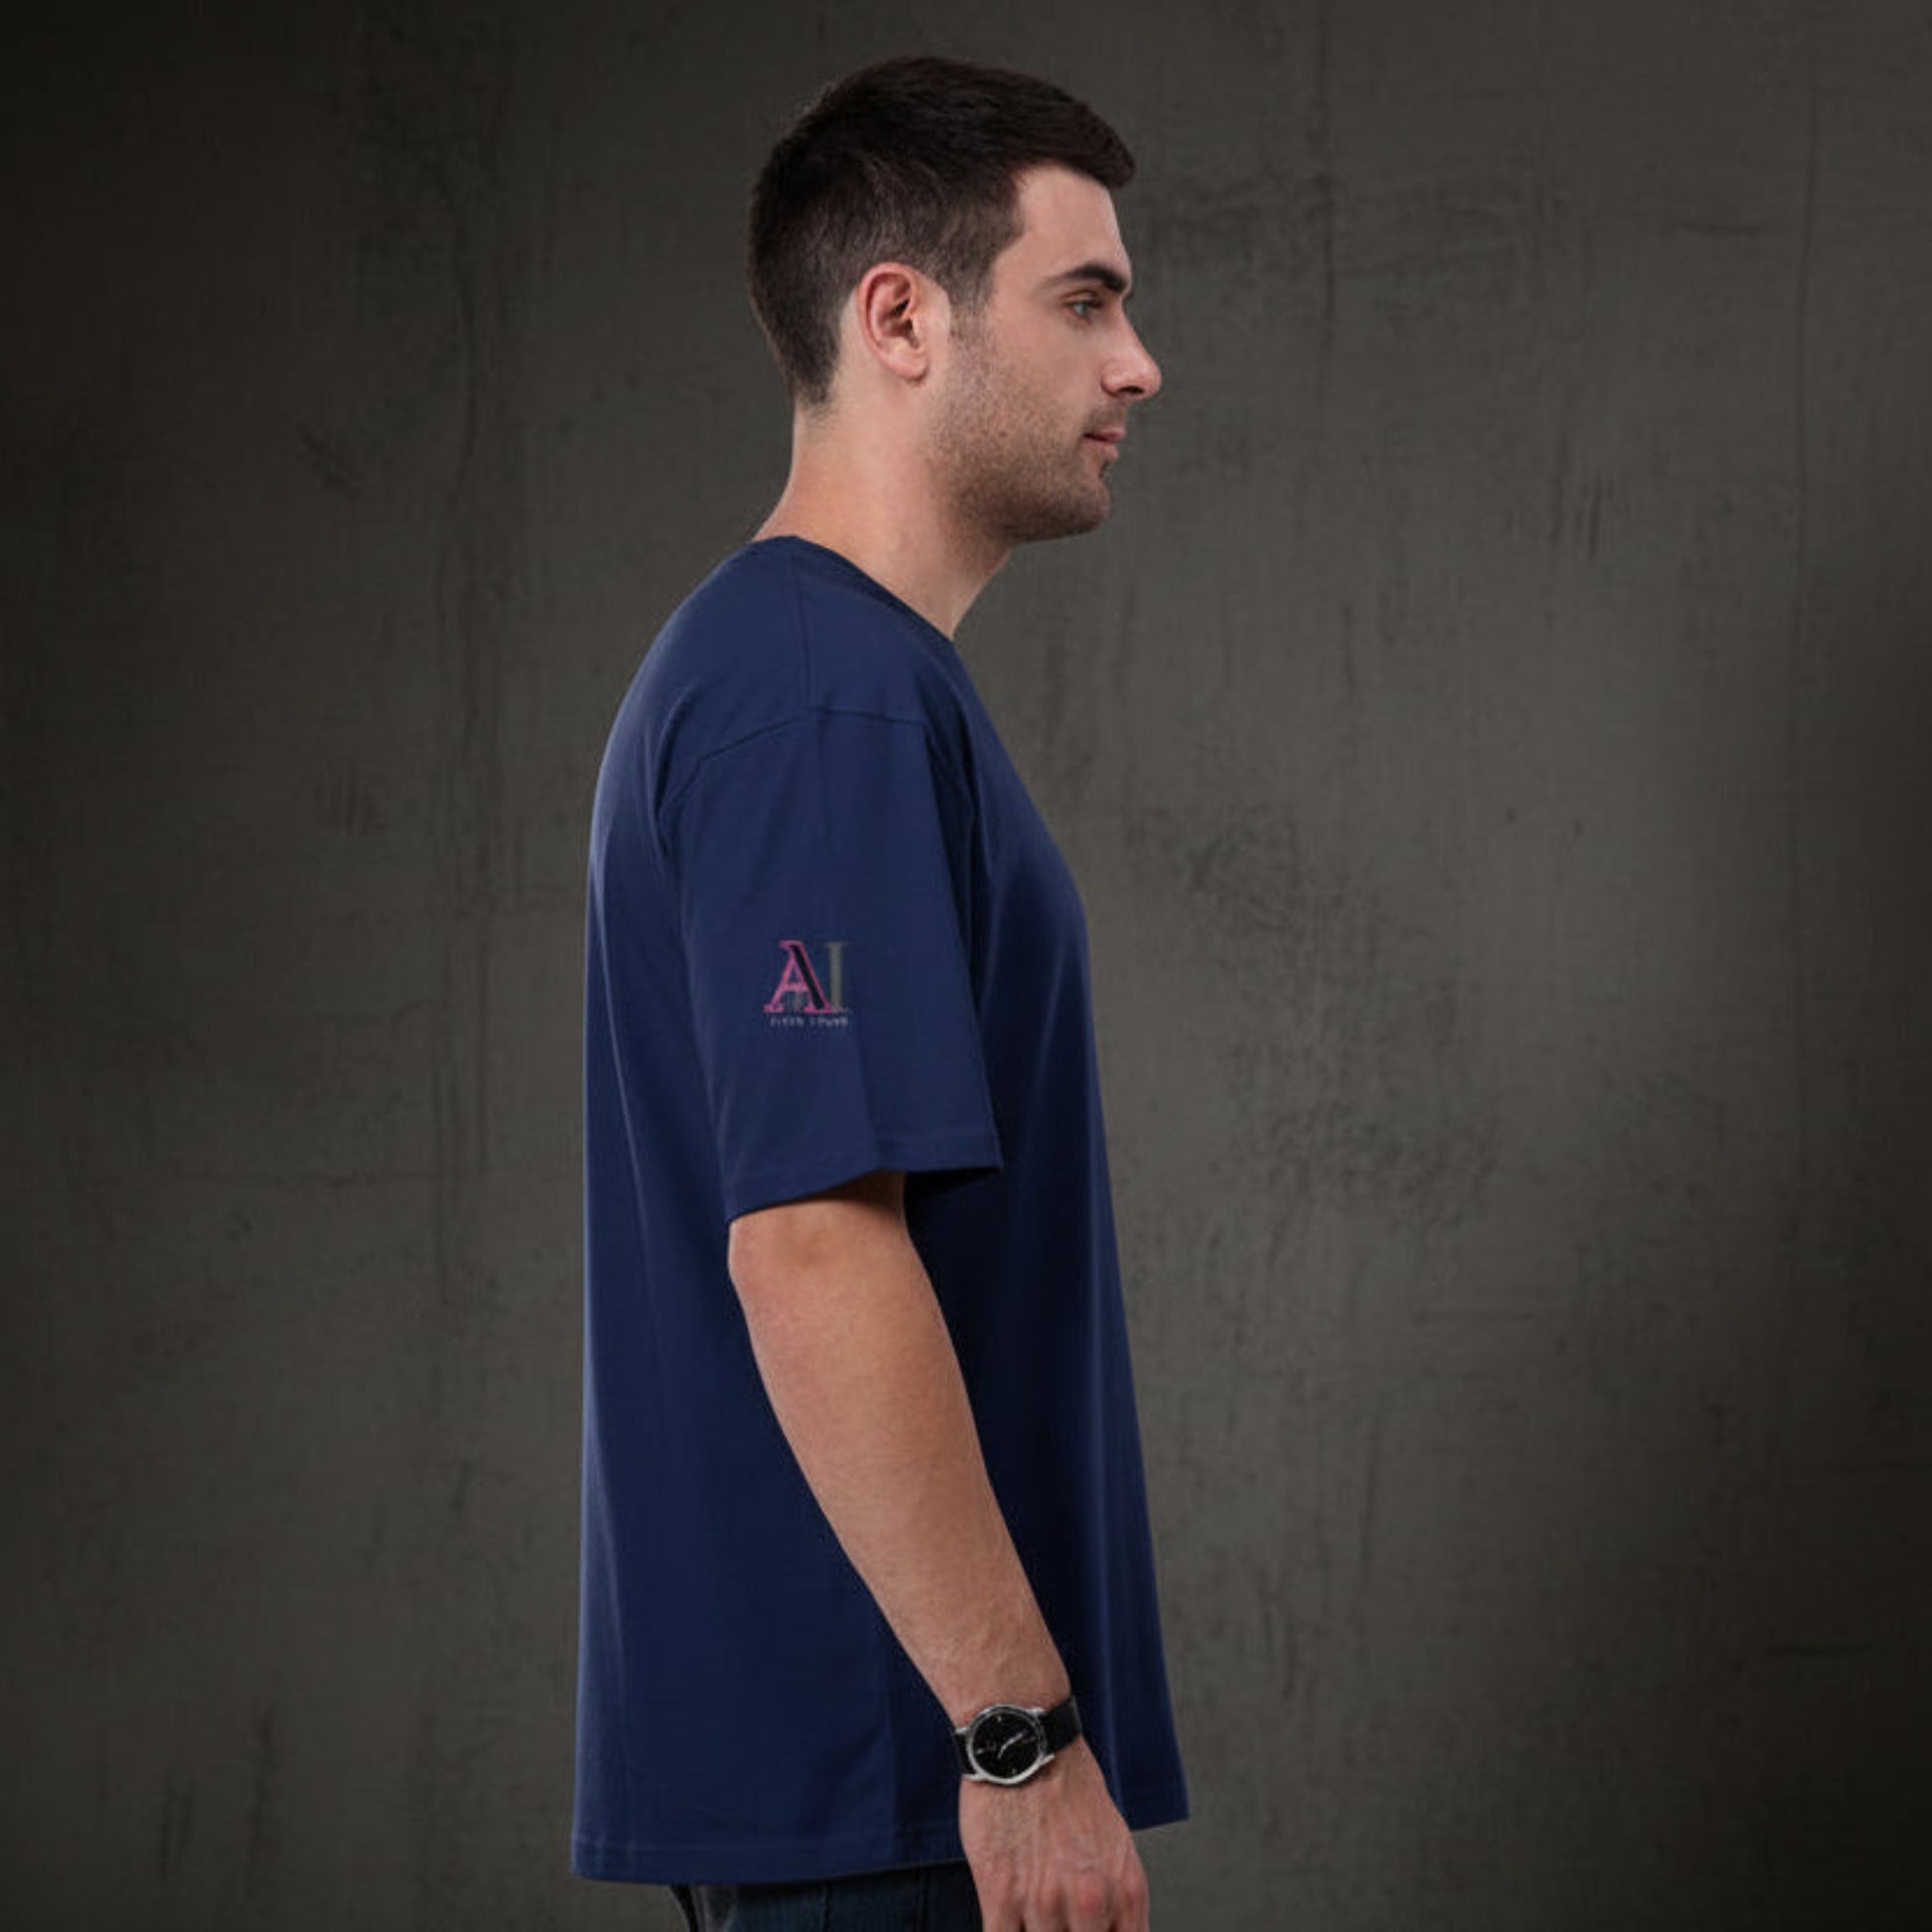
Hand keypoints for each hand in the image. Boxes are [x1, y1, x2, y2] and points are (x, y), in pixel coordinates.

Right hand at [958, 1738, 1149, 1930]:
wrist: (1025, 1743)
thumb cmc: (1067, 1783)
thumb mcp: (1114, 1842)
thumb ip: (1114, 1894)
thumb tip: (1107, 1929)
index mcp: (1126, 1889)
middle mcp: (1092, 1901)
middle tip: (1055, 1922)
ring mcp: (1045, 1901)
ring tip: (1029, 1916)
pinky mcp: (1001, 1894)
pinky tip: (1005, 1922)